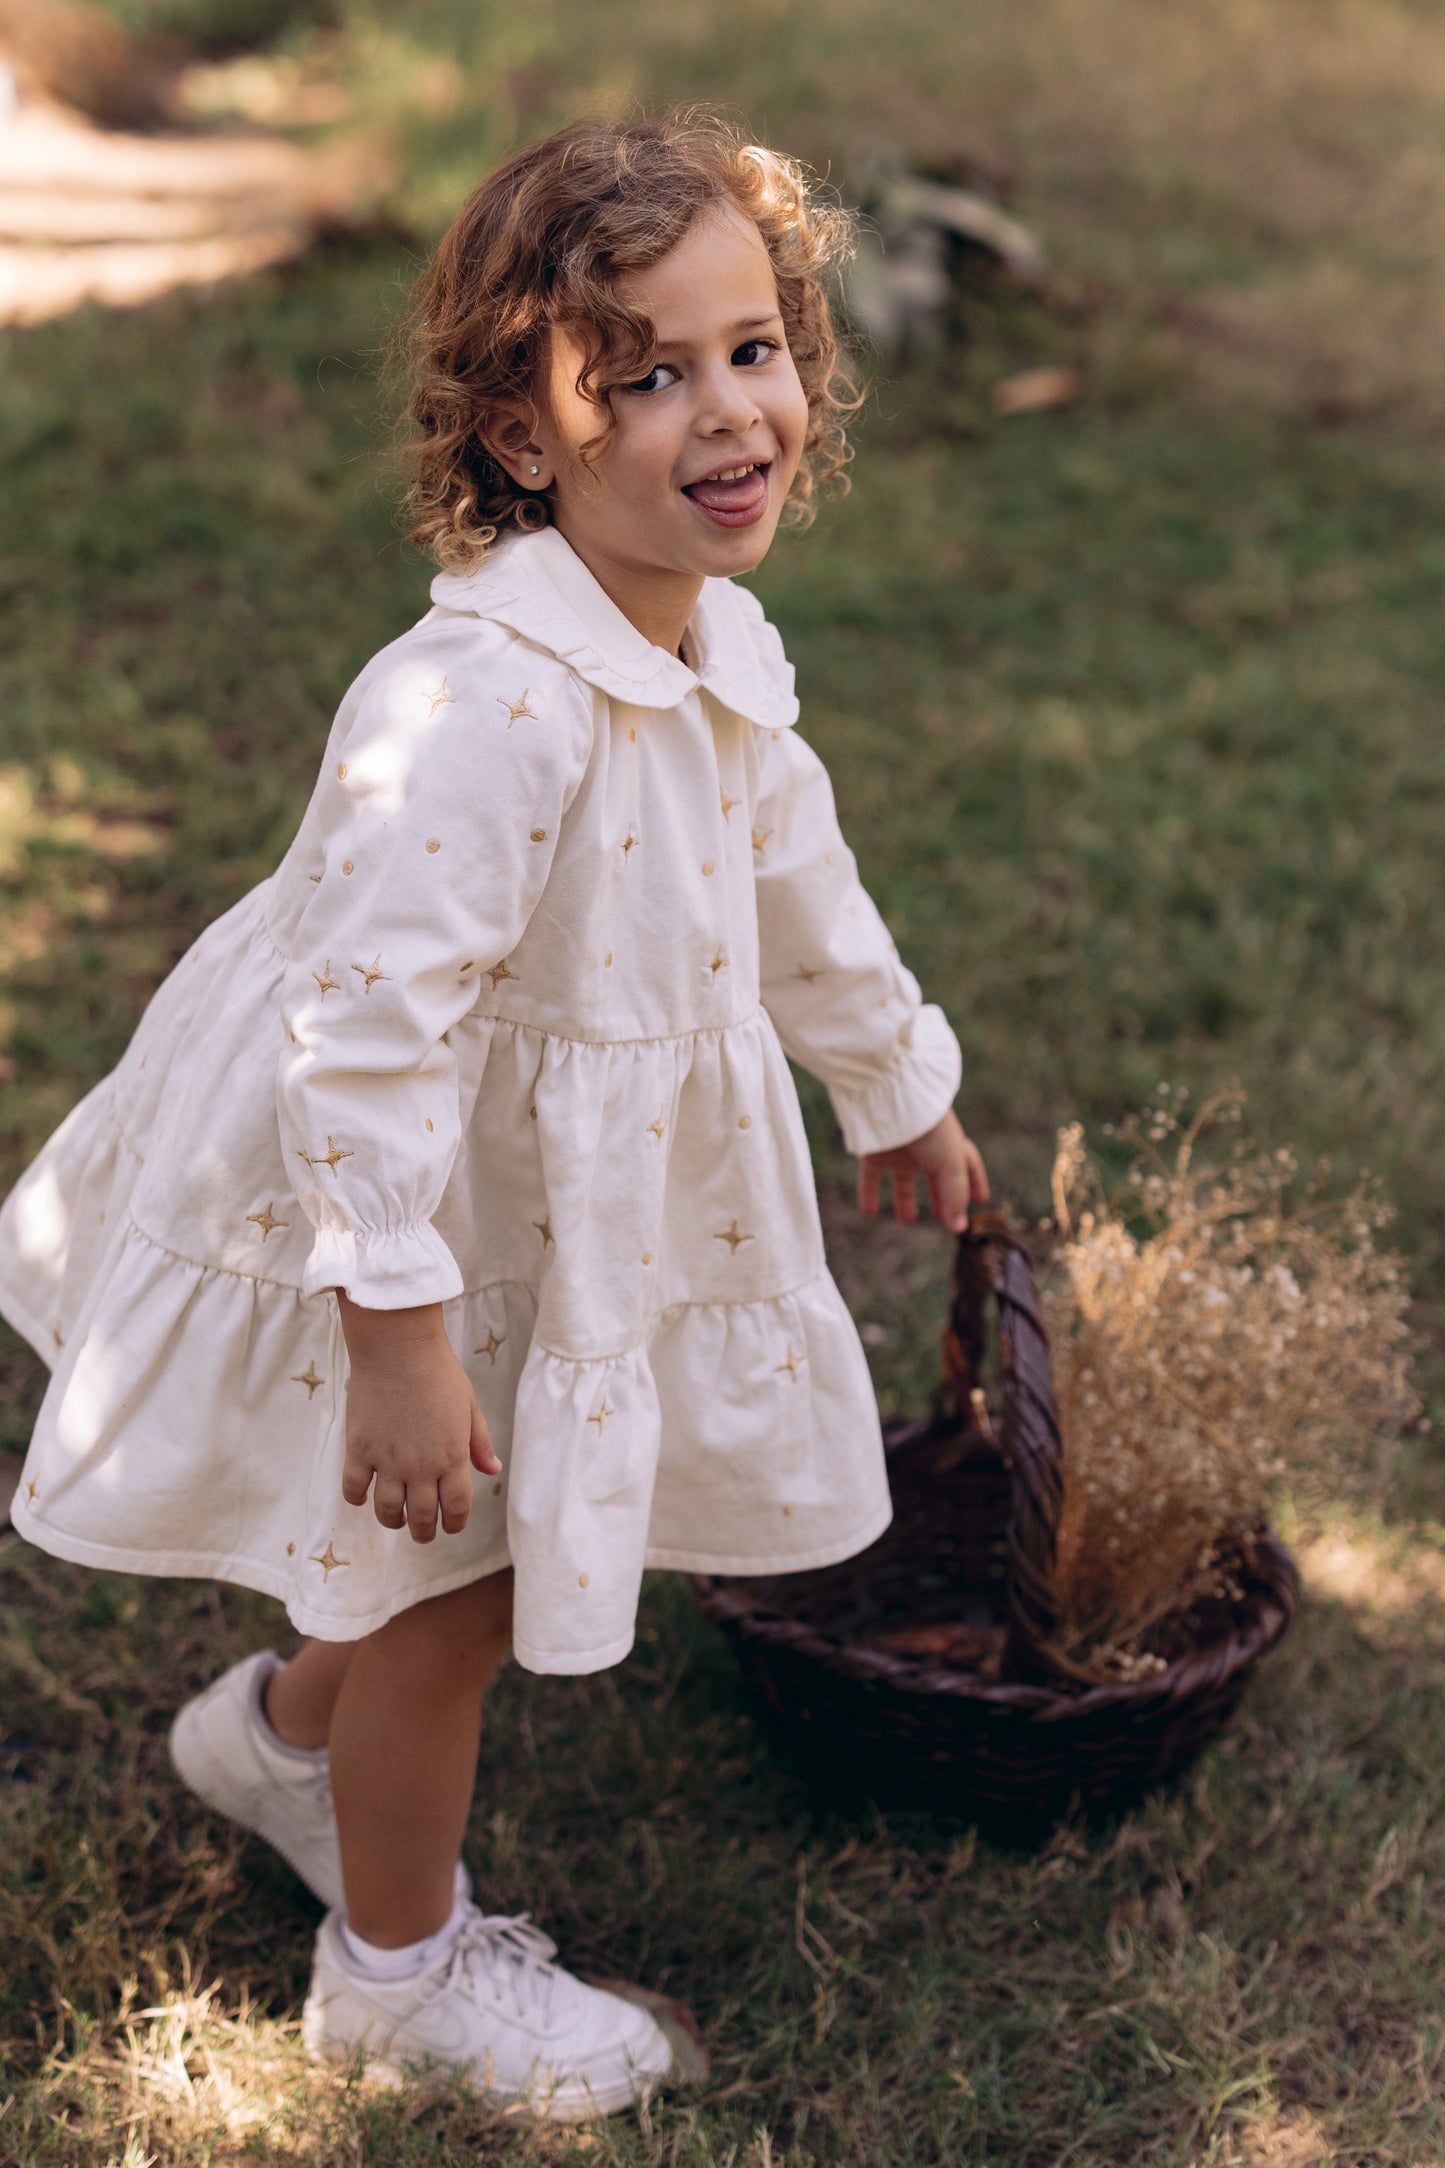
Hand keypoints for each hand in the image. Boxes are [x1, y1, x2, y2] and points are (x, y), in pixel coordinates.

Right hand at [337, 1296, 501, 1543]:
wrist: (398, 1348)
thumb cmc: (439, 1372)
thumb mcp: (470, 1406)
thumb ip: (480, 1443)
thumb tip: (493, 1470)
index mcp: (452, 1457)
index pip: (456, 1509)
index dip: (454, 1524)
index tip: (450, 1526)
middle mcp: (421, 1466)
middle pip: (422, 1518)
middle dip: (424, 1532)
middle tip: (421, 1532)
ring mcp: (388, 1460)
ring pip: (387, 1511)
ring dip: (392, 1521)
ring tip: (395, 1517)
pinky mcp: (359, 1450)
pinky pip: (354, 1489)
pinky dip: (358, 1498)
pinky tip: (364, 1493)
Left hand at [857, 1110, 989, 1234]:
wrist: (892, 1101)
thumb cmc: (930, 1130)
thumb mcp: (950, 1166)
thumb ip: (954, 1198)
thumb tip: (959, 1228)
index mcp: (951, 1144)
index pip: (968, 1165)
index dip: (975, 1182)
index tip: (980, 1200)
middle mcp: (926, 1147)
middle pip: (935, 1175)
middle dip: (939, 1195)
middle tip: (941, 1216)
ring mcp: (900, 1148)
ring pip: (903, 1177)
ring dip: (905, 1198)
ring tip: (907, 1218)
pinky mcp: (874, 1150)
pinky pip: (870, 1175)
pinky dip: (869, 1193)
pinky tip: (868, 1212)